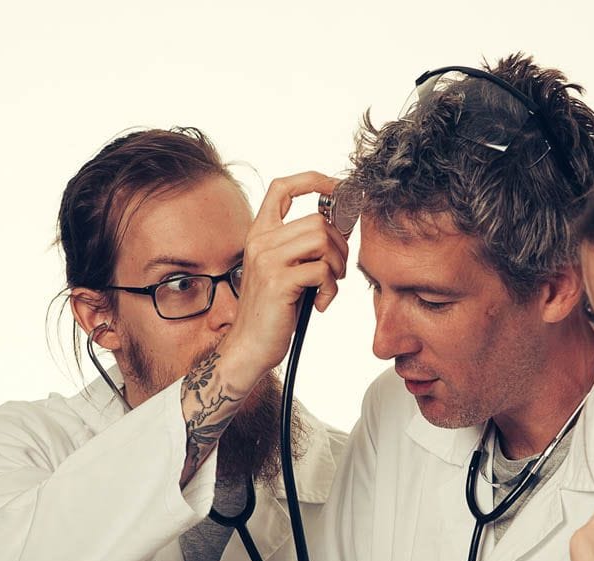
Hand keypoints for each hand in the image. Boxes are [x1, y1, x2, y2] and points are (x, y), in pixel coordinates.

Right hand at [176, 172, 347, 484]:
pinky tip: (321, 304)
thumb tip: (344, 220)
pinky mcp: (278, 282)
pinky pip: (321, 270)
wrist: (249, 347)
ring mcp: (266, 260)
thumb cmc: (274, 310)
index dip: (314, 180)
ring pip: (322, 239)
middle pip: (317, 219)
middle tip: (337, 271)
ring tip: (329, 286)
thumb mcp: (288, 269)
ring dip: (337, 265)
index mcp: (259, 233)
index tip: (339, 189)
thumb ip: (307, 245)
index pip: (282, 186)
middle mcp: (259, 241)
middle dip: (340, 244)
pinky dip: (331, 289)